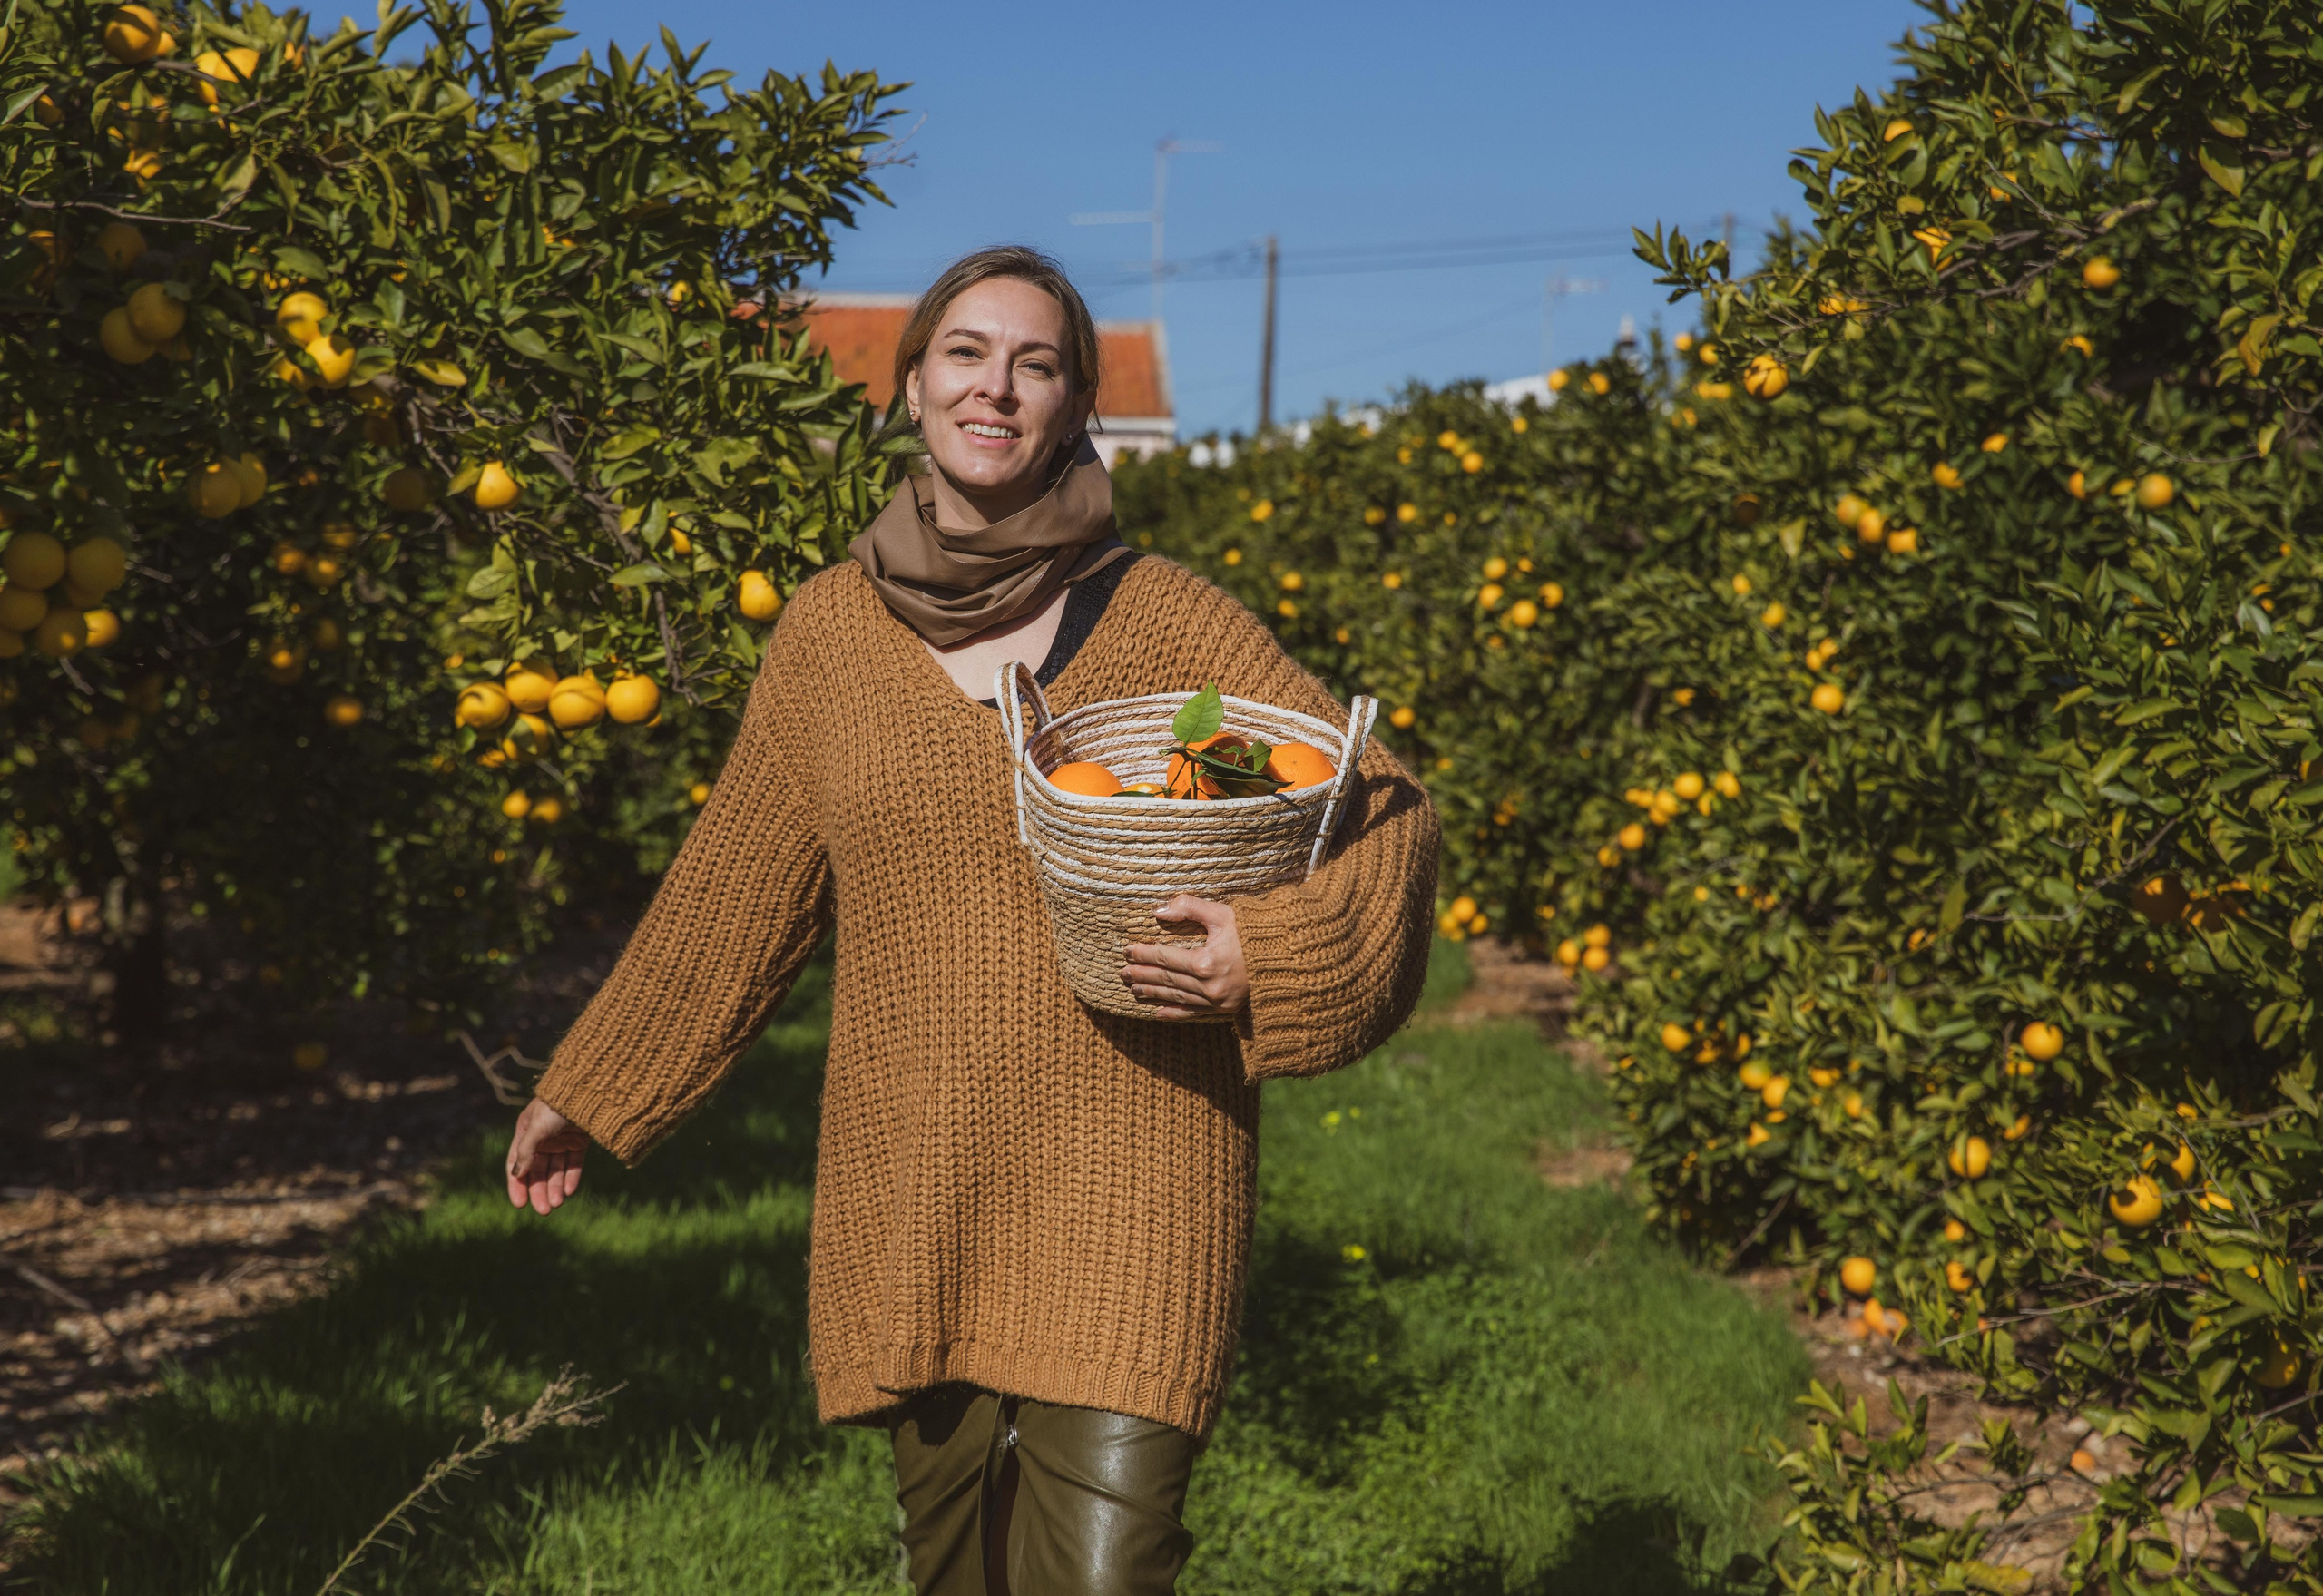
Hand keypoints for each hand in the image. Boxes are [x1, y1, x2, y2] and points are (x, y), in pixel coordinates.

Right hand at [506, 1097, 588, 1213]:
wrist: (590, 1089)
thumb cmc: (557, 1105)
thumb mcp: (536, 1127)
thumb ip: (526, 1151)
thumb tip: (516, 1174)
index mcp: (525, 1132)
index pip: (517, 1164)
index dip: (517, 1184)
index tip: (520, 1204)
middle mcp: (542, 1138)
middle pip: (538, 1171)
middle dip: (540, 1190)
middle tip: (544, 1210)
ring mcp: (562, 1139)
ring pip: (556, 1170)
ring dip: (556, 1187)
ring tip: (558, 1203)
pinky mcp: (580, 1140)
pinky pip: (574, 1163)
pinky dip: (572, 1177)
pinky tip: (569, 1192)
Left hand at [1123, 895, 1249, 1019]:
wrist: (1288, 957)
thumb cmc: (1256, 931)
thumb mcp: (1224, 914)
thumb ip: (1190, 907)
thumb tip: (1158, 911)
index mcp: (1207, 962)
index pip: (1166, 958)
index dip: (1144, 954)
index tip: (1127, 950)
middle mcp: (1210, 986)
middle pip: (1167, 979)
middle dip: (1142, 974)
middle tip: (1122, 972)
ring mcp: (1218, 1001)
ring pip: (1177, 997)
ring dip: (1153, 993)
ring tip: (1134, 989)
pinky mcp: (1226, 1010)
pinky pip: (1194, 1013)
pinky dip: (1175, 1013)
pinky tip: (1158, 1012)